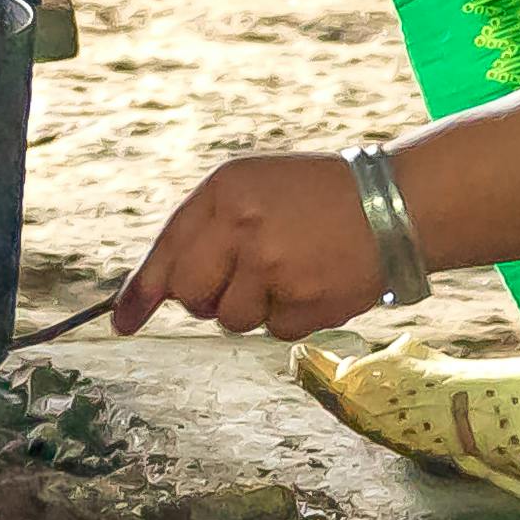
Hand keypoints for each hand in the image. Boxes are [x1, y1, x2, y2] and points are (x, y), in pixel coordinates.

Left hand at [113, 150, 394, 338]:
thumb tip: (165, 288)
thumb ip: (209, 228)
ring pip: (230, 319)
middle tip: (239, 281)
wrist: (397, 204)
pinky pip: (272, 332)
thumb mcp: (256, 188)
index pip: (168, 249)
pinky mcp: (303, 301)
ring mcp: (272, 266)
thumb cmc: (319, 197)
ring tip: (290, 271)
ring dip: (253, 307)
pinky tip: (314, 283)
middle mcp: (241, 226)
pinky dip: (290, 317)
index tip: (122, 322)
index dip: (140, 291)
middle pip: (190, 295)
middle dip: (205, 299)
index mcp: (224, 189)